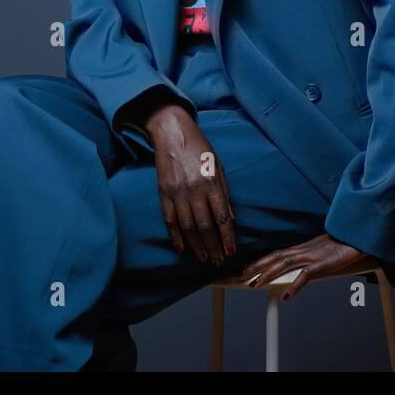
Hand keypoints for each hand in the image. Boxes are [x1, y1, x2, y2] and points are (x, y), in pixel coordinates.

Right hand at [143, 104, 237, 265]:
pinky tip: (182, 248)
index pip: (222, 217)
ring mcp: (177, 193)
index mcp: (211, 183)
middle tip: (218, 261)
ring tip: (204, 258)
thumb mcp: (218, 167)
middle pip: (205, 226)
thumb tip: (231, 218)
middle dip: (213, 246)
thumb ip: (224, 194)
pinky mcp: (163, 193)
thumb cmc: (199, 148)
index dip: (227, 237)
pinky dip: (175, 236)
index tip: (231, 251)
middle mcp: (194, 190)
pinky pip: (169, 220)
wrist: (172, 133)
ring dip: (197, 245)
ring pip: (188, 227)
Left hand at [231, 233, 374, 300]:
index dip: (260, 261)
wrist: (357, 234)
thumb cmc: (342, 243)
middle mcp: (303, 250)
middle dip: (255, 267)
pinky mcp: (323, 264)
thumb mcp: (322, 251)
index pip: (276, 254)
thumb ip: (310, 258)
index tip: (246, 269)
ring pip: (284, 264)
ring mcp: (312, 256)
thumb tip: (301, 268)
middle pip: (274, 258)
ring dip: (267, 274)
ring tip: (254, 285)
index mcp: (302, 248)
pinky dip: (295, 285)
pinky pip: (306, 275)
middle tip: (239, 277)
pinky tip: (287, 295)